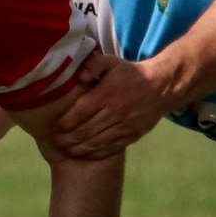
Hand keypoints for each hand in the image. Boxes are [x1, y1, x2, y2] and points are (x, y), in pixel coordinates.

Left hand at [51, 51, 170, 159]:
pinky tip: (82, 154)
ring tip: (64, 150)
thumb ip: (93, 64)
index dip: (65, 123)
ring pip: (95, 143)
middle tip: (55, 142)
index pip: (80, 112)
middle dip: (66, 139)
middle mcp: (115, 112)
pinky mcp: (131, 136)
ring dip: (77, 149)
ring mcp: (124, 126)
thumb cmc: (130, 74)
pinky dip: (93, 154)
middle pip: (85, 131)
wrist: (161, 87)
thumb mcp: (112, 62)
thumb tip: (79, 76)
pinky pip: (109, 149)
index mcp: (107, 93)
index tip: (54, 128)